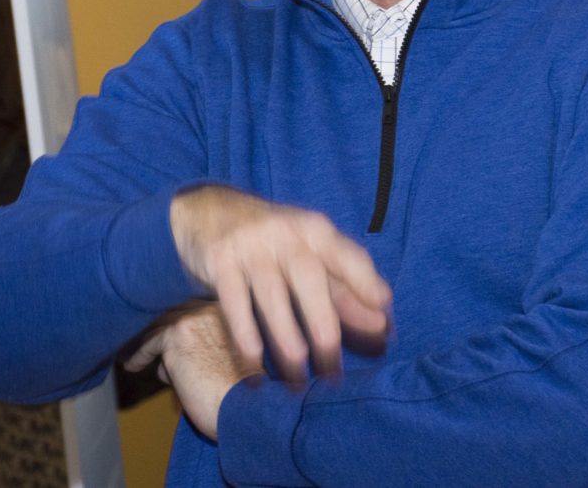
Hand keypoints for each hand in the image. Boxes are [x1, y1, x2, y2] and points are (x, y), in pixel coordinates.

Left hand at [126, 302, 259, 439]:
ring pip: (163, 326)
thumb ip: (211, 347)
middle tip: (151, 341)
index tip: (172, 335)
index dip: (183, 323)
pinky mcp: (176, 336)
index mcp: (234, 311)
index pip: (199, 309)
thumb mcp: (234, 359)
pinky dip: (140, 355)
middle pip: (178, 312)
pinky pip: (151, 342)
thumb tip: (178, 357)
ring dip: (149, 343)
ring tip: (137, 355)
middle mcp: (213, 308)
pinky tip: (132, 365)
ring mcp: (194, 319)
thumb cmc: (244, 392)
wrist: (246, 405)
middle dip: (164, 328)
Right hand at [170, 185, 391, 379]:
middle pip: (310, 280)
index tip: (383, 327)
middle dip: (324, 328)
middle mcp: (287, 232)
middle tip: (333, 372)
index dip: (368, 289)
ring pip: (273, 297)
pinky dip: (245, 334)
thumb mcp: (308, 254)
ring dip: (286, 340)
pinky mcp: (220, 259)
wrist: (205, 210)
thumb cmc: (270, 241)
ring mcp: (251, 245)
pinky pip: (234, 303)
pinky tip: (254, 363)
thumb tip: (382, 325)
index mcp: (316, 230)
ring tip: (298, 378)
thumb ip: (343, 288)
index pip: (349, 258)